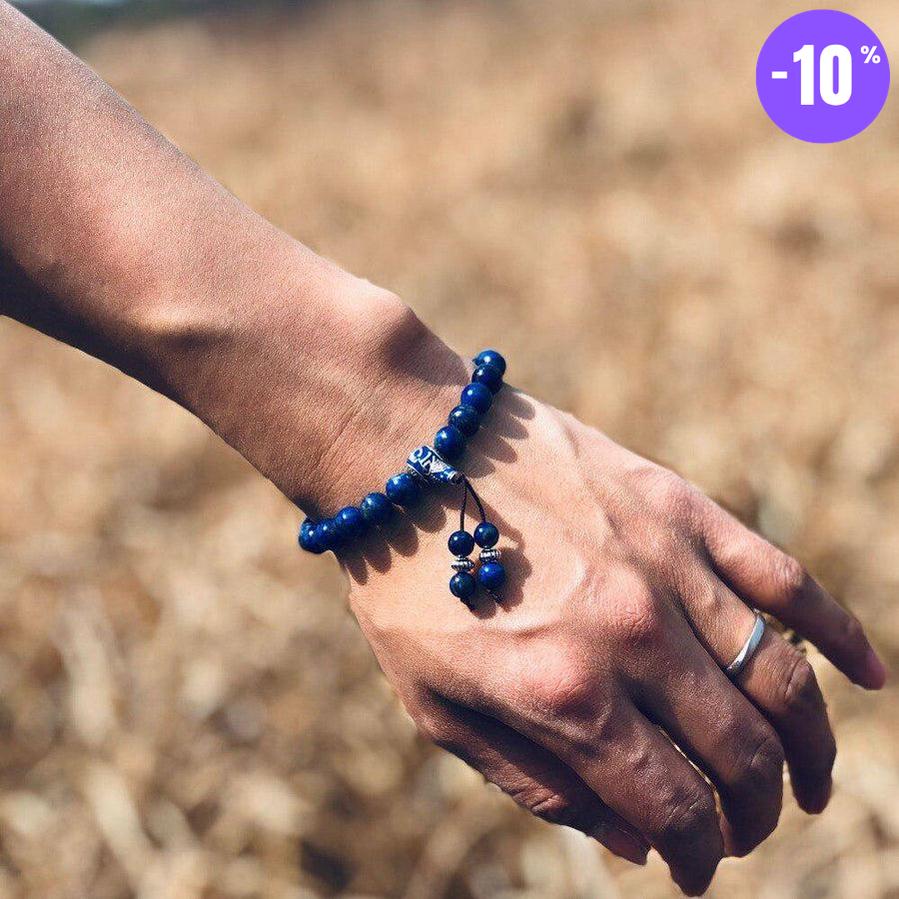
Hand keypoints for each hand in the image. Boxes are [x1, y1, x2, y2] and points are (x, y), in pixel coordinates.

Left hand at [338, 369, 884, 895]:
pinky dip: (836, 633)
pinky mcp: (680, 508)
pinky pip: (783, 578)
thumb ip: (536, 781)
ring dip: (809, 748)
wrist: (406, 451)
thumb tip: (633, 842)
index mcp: (563, 695)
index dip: (696, 854)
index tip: (697, 868)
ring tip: (809, 783)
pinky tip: (868, 676)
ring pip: (777, 680)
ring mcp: (665, 566)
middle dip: (753, 813)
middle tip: (743, 830)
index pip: (671, 805)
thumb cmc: (407, 584)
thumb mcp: (436, 705)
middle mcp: (629, 636)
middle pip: (739, 753)